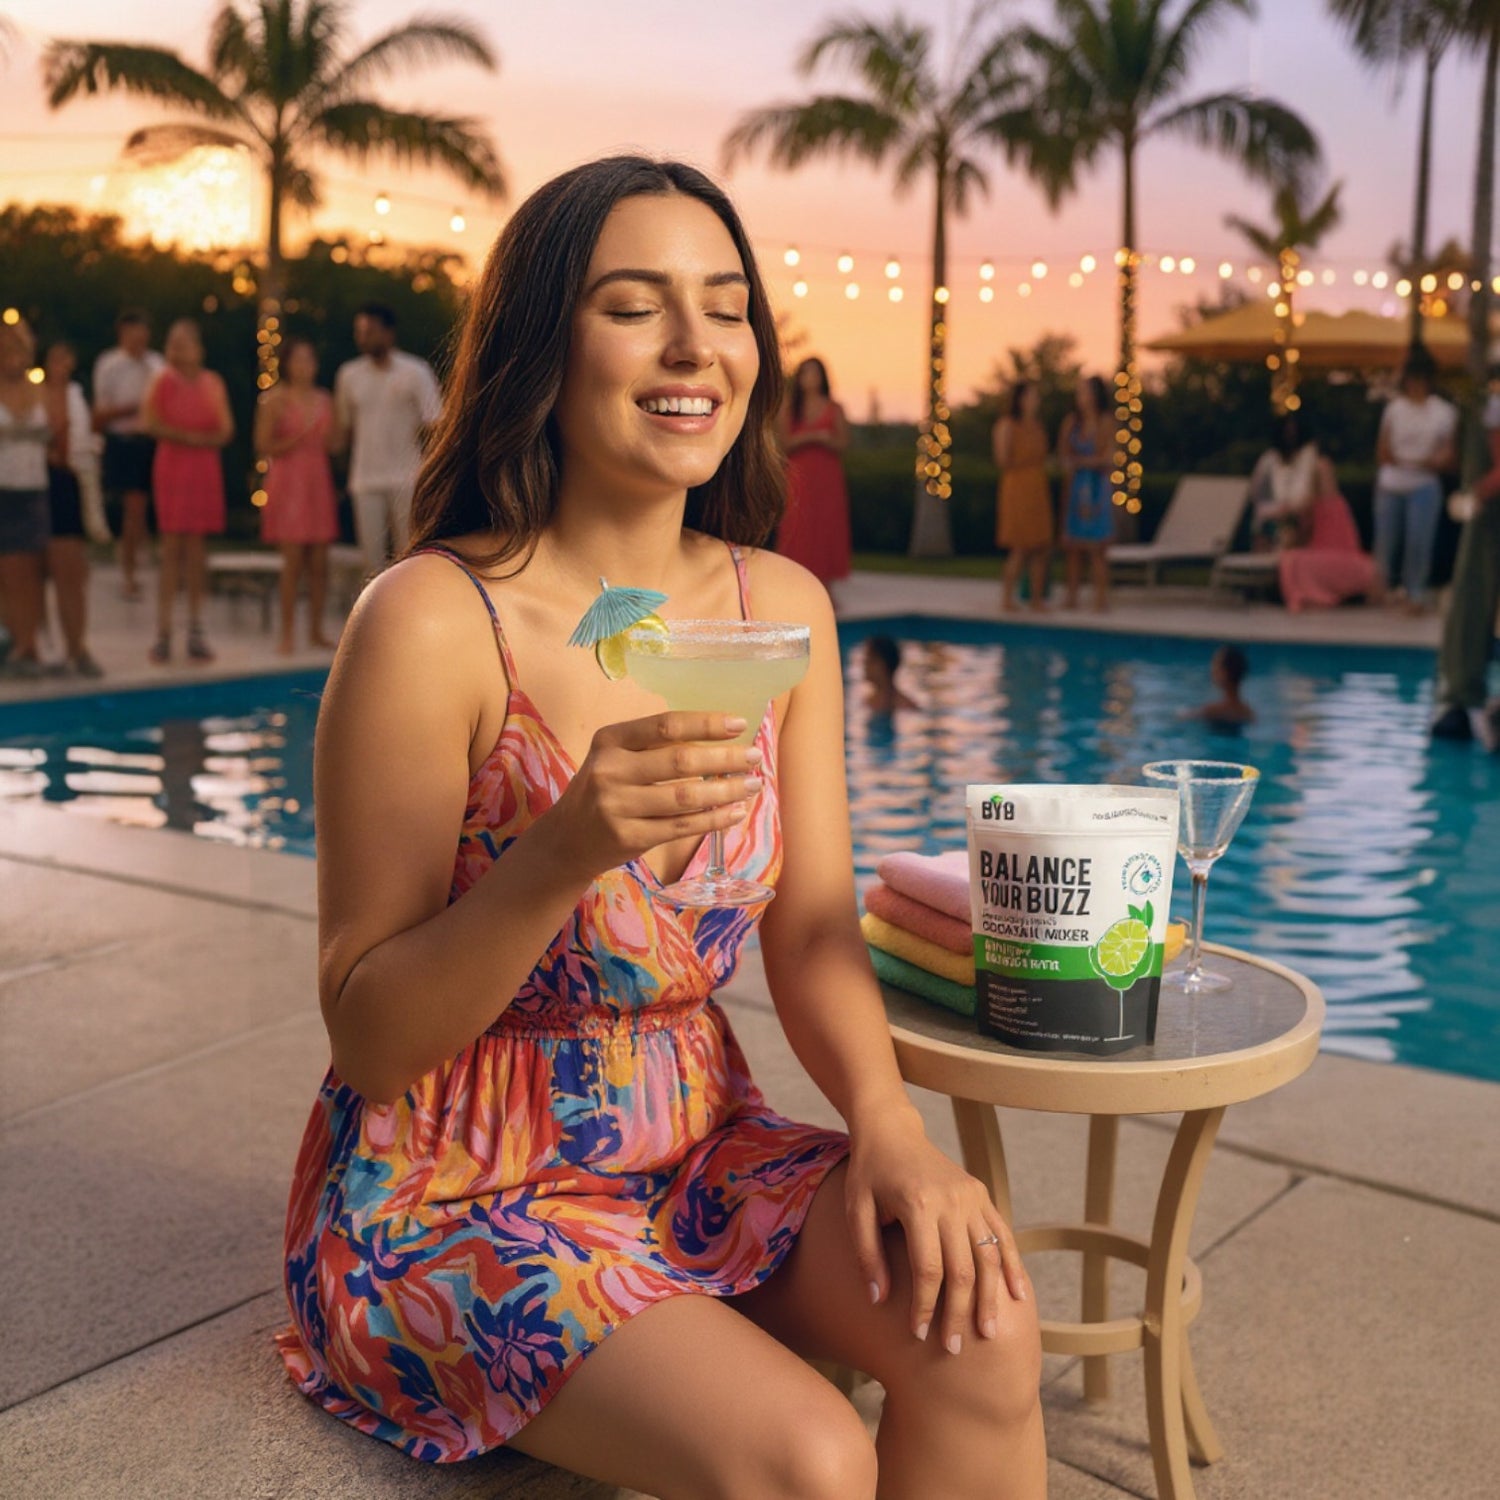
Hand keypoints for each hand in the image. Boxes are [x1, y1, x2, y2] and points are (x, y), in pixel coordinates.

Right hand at [546, 711, 762, 880]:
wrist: (565, 840)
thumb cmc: (601, 791)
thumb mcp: (614, 758)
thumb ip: (653, 748)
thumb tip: (718, 739)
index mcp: (610, 740)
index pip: (666, 726)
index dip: (706, 724)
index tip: (739, 724)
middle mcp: (611, 770)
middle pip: (680, 761)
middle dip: (725, 758)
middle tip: (755, 757)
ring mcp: (618, 807)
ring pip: (686, 797)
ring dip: (726, 790)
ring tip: (752, 784)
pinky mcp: (629, 838)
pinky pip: (682, 827)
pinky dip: (714, 819)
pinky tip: (734, 812)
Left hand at [845, 1109, 1029, 1354]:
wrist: (892, 1130)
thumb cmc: (869, 1173)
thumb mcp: (857, 1210)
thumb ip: (868, 1256)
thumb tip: (879, 1302)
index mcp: (919, 1204)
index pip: (928, 1269)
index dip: (925, 1306)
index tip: (919, 1335)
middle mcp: (952, 1200)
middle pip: (963, 1269)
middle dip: (959, 1312)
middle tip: (955, 1349)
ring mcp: (971, 1196)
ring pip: (989, 1256)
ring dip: (990, 1298)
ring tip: (989, 1335)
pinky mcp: (981, 1193)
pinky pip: (1002, 1234)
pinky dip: (1011, 1266)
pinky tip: (1019, 1297)